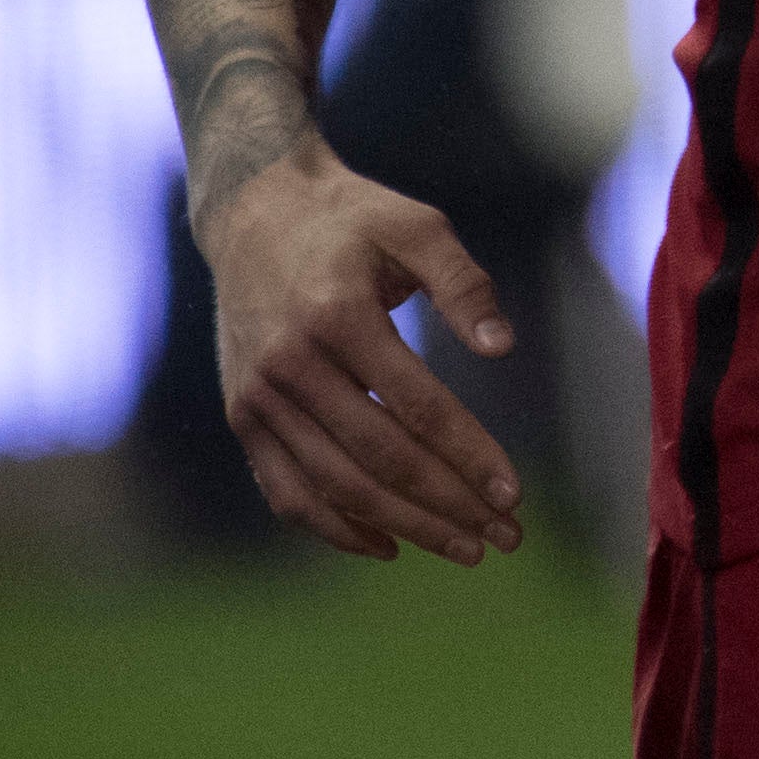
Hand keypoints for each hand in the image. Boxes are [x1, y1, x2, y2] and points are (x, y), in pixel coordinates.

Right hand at [199, 139, 521, 563]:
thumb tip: (503, 348)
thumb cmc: (352, 219)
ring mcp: (258, 397)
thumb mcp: (418, 227)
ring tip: (465, 547)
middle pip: (379, 459)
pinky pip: (285, 489)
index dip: (469, 456)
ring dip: (403, 526)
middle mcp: (290, 366)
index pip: (418, 408)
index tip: (516, 493)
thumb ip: (465, 285)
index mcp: (338, 318)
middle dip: (448, 505)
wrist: (255, 212)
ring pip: (335, 485)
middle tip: (506, 537)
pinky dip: (333, 526)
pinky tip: (387, 544)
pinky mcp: (243, 415)